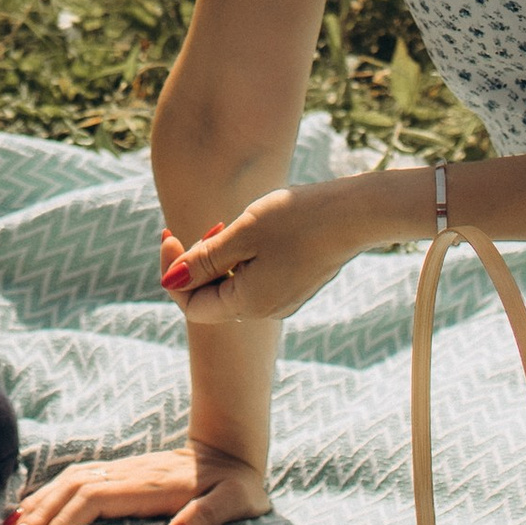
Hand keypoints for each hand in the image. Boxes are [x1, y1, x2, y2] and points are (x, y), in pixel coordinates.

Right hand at [4, 442, 270, 524]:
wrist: (234, 450)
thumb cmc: (238, 487)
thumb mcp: (235, 504)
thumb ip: (206, 519)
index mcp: (150, 484)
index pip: (94, 497)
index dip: (66, 520)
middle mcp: (130, 473)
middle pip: (74, 486)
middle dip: (42, 512)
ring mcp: (125, 469)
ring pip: (72, 478)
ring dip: (42, 500)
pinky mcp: (123, 472)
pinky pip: (79, 477)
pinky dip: (52, 492)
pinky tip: (35, 507)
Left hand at [163, 179, 368, 327]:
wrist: (356, 214)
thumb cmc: (297, 219)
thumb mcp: (241, 234)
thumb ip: (204, 261)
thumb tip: (170, 283)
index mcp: (248, 305)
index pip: (192, 304)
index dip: (174, 273)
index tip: (169, 234)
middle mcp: (265, 310)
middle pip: (211, 297)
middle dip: (197, 263)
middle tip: (207, 224)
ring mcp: (283, 300)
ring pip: (233, 285)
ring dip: (220, 258)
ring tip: (230, 223)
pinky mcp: (296, 285)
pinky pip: (255, 279)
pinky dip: (243, 258)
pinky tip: (254, 229)